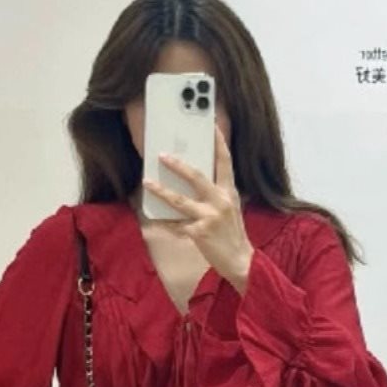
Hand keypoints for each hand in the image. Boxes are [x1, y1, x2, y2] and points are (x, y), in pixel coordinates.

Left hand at [142, 126, 253, 292]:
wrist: (240, 261)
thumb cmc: (232, 233)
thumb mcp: (230, 208)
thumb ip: (217, 193)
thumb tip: (194, 179)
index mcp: (230, 192)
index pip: (225, 162)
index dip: (218, 142)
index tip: (211, 125)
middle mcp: (220, 201)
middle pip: (197, 177)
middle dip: (178, 165)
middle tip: (162, 155)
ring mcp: (209, 217)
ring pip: (180, 200)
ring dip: (161, 190)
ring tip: (147, 182)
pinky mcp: (199, 233)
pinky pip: (176, 224)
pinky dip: (165, 220)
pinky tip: (154, 216)